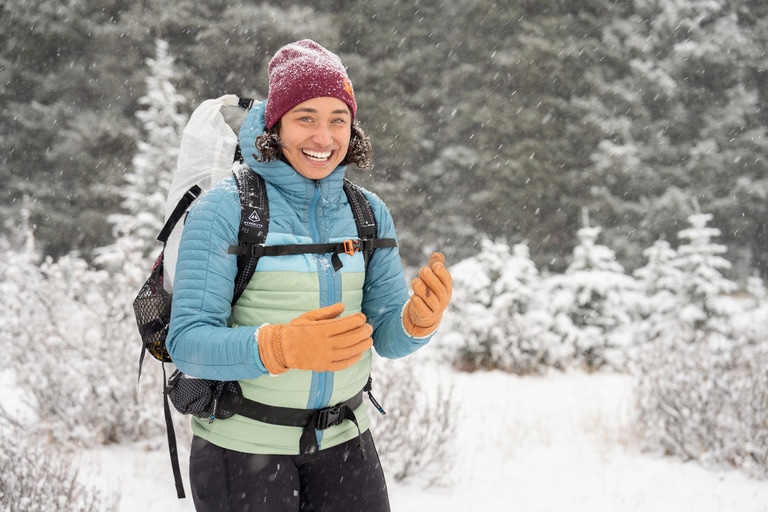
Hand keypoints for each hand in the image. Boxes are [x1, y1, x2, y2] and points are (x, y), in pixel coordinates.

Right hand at [257, 303, 372, 374]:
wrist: (282, 348)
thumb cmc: (296, 329)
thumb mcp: (310, 316)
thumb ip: (328, 312)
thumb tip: (343, 306)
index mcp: (321, 329)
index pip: (345, 324)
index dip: (357, 320)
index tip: (362, 317)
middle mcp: (324, 344)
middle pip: (350, 338)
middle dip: (363, 332)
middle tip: (369, 328)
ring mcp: (324, 357)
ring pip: (349, 352)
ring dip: (361, 346)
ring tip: (369, 340)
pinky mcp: (323, 366)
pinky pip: (341, 364)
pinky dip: (352, 360)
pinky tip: (359, 354)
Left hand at [403, 252, 452, 336]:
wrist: (427, 314)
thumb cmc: (431, 290)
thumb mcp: (433, 277)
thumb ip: (435, 265)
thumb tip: (437, 254)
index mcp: (446, 287)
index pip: (447, 280)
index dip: (442, 273)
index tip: (435, 265)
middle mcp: (443, 298)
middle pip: (439, 289)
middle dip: (431, 279)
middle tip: (423, 270)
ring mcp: (436, 308)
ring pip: (431, 300)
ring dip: (423, 290)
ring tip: (415, 282)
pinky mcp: (427, 316)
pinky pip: (424, 311)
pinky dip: (419, 304)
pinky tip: (414, 297)